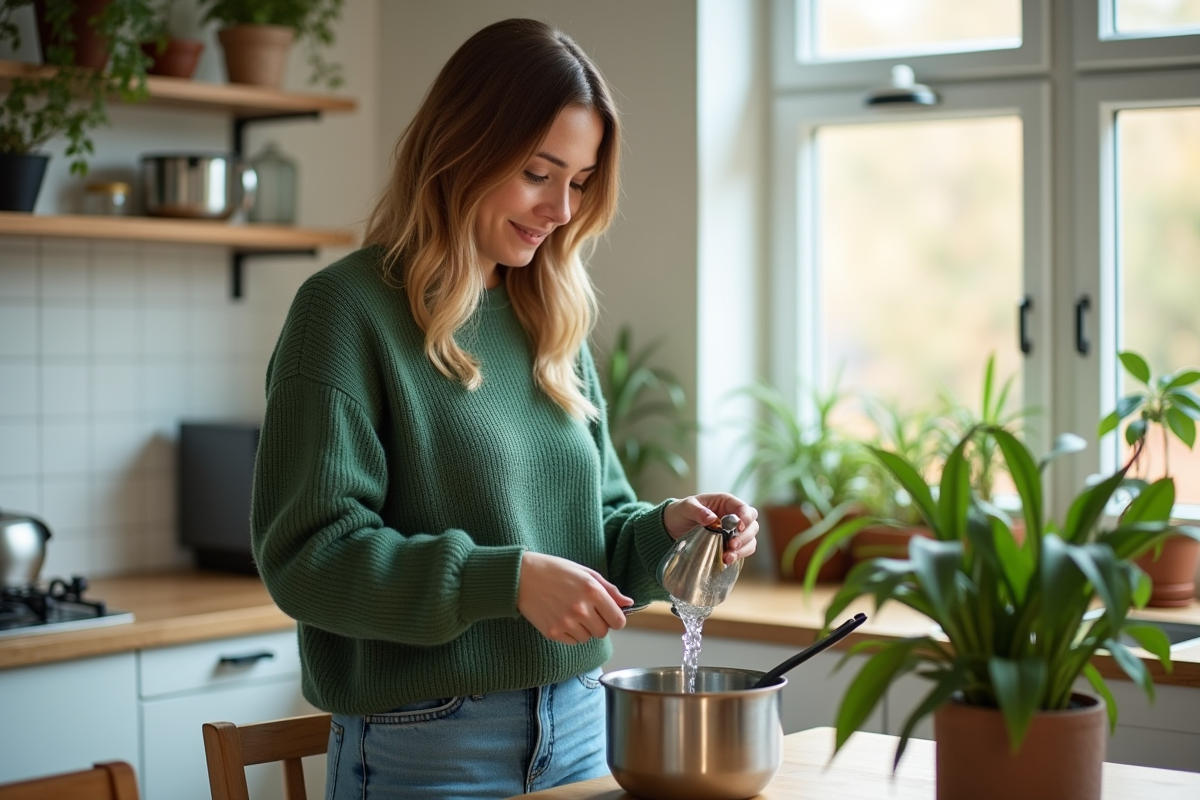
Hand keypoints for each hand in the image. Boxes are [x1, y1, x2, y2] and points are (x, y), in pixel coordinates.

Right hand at [517, 552, 632, 644]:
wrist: (521, 576)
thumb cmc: (555, 570)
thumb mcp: (585, 573)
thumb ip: (609, 590)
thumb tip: (628, 603)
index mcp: (592, 591)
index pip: (618, 620)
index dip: (615, 619)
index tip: (609, 614)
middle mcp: (581, 608)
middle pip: (603, 632)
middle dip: (599, 624)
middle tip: (587, 611)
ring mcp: (566, 622)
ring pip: (587, 638)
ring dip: (584, 629)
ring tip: (571, 612)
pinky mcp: (553, 632)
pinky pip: (572, 641)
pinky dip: (570, 633)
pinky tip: (561, 617)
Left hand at [663, 493, 758, 565]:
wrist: (672, 528)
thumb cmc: (681, 512)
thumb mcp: (686, 508)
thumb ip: (697, 511)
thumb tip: (711, 518)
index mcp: (725, 502)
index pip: (743, 507)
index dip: (746, 517)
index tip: (739, 527)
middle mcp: (733, 516)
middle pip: (752, 524)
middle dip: (745, 536)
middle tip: (732, 544)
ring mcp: (733, 532)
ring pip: (750, 539)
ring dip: (743, 548)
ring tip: (728, 556)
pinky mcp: (730, 545)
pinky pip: (742, 550)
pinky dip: (738, 556)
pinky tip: (727, 560)